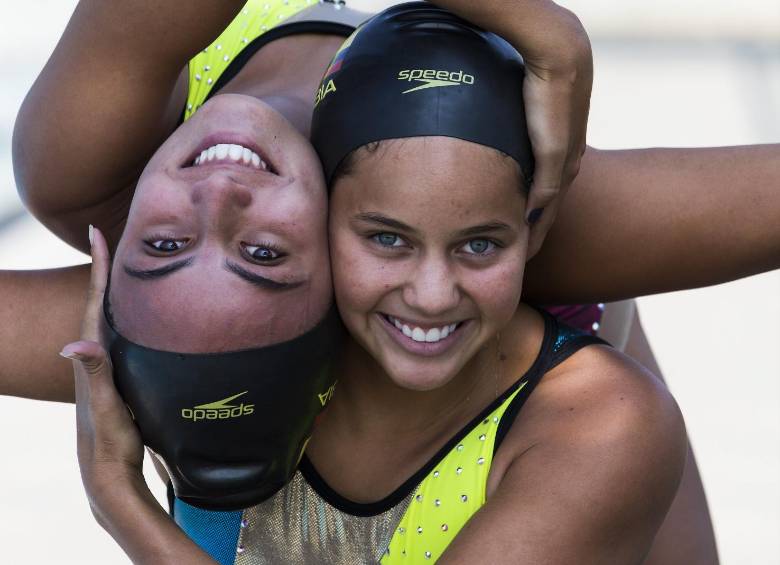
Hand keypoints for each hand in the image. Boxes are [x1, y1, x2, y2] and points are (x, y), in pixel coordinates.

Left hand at [60, 226, 143, 505]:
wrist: (108, 472)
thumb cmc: (109, 440)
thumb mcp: (103, 406)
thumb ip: (93, 374)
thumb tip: (73, 344)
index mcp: (94, 353)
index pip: (96, 300)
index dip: (99, 265)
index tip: (97, 230)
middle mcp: (97, 354)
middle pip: (102, 300)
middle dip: (105, 267)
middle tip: (111, 235)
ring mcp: (108, 365)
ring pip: (113, 316)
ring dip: (116, 288)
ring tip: (127, 265)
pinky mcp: (120, 376)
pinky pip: (125, 334)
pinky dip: (129, 315)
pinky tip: (142, 315)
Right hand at [517, 4, 592, 258]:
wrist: (559, 57)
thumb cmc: (541, 78)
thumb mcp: (527, 116)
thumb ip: (518, 137)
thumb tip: (500, 154)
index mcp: (562, 153)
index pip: (548, 197)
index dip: (535, 221)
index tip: (518, 239)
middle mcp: (568, 163)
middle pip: (551, 211)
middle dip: (535, 235)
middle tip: (519, 258)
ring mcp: (565, 163)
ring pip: (551, 212)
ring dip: (535, 233)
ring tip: (520, 253)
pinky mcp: (557, 160)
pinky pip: (546, 202)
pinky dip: (535, 221)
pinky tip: (520, 233)